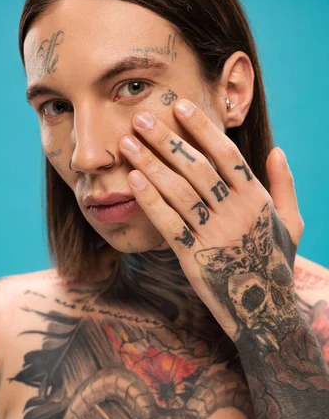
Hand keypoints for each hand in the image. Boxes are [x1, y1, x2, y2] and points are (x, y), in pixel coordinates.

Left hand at [119, 99, 302, 344]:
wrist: (265, 312)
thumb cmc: (275, 261)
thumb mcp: (290, 222)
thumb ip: (284, 185)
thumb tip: (277, 151)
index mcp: (256, 199)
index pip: (226, 154)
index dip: (202, 128)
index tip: (179, 106)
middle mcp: (235, 213)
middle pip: (196, 168)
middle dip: (165, 140)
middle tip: (140, 118)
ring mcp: (214, 236)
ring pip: (179, 192)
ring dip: (150, 164)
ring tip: (127, 143)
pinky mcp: (194, 258)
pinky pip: (168, 224)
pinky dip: (150, 201)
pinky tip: (132, 181)